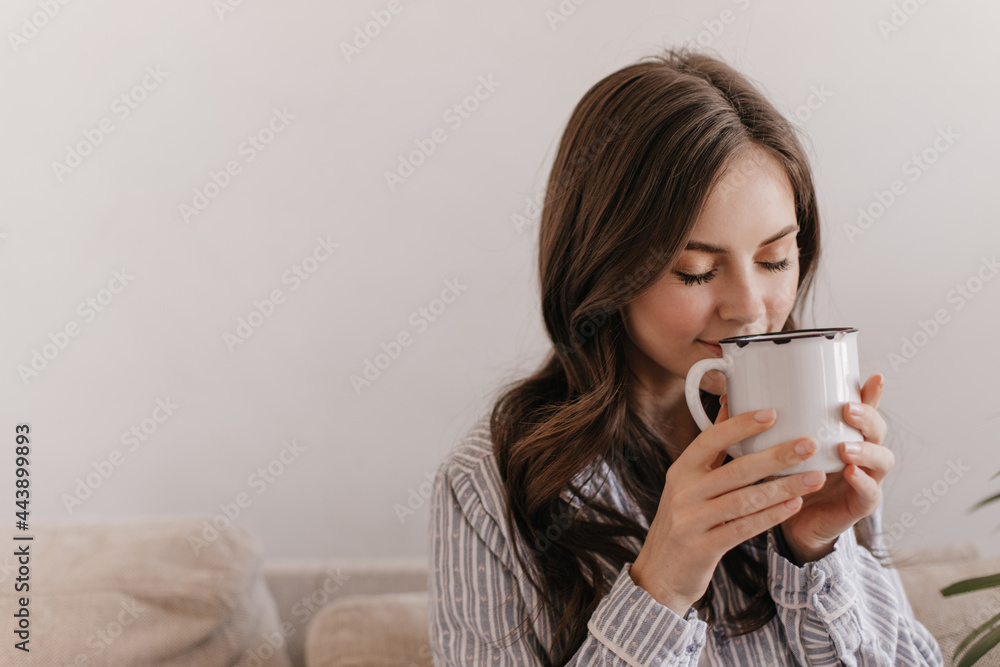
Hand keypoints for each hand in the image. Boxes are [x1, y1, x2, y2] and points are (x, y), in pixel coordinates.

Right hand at [629, 405, 824, 616]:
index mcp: (681, 470)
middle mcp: (684, 492)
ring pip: (745, 500)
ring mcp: (691, 521)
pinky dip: (771, 516)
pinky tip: (794, 505)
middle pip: (735, 470)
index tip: (772, 414)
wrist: (660, 571)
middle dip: (776, 456)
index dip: (740, 426)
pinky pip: (743, 528)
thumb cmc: (683, 519)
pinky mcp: (703, 547)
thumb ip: (712, 448)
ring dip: (783, 487)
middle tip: (808, 444)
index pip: (710, 440)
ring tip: (815, 477)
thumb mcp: (689, 482)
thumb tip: (729, 401)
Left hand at [777, 373, 893, 564]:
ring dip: (866, 450)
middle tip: (847, 409)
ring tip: (845, 447)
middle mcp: (859, 452)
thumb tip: (729, 396)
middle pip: (877, 429)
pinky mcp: (859, 504)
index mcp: (841, 433)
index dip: (870, 393)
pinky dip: (862, 482)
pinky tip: (850, 473)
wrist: (793, 523)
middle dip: (867, 416)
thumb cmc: (786, 479)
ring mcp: (864, 478)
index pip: (863, 408)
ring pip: (881, 459)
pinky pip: (870, 493)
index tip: (872, 376)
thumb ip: (762, 424)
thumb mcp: (775, 448)